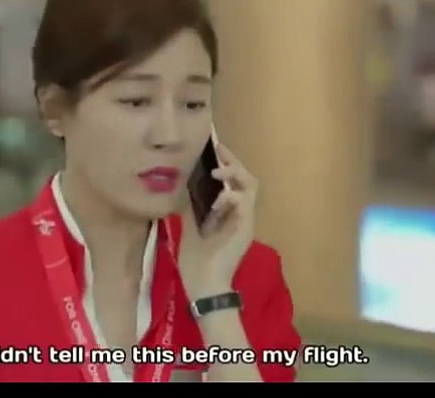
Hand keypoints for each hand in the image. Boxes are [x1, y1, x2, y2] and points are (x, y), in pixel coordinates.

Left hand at [177, 143, 257, 299]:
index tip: (213, 149)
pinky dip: (231, 196)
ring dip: (234, 174)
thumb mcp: (189, 226)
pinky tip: (217, 199)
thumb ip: (191, 206)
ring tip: (217, 170)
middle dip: (233, 162)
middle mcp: (240, 214)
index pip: (234, 182)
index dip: (226, 163)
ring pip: (251, 185)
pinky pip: (245, 202)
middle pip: (246, 178)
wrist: (204, 285)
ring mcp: (245, 220)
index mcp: (229, 213)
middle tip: (218, 150)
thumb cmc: (196, 261)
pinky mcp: (246, 227)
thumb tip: (183, 184)